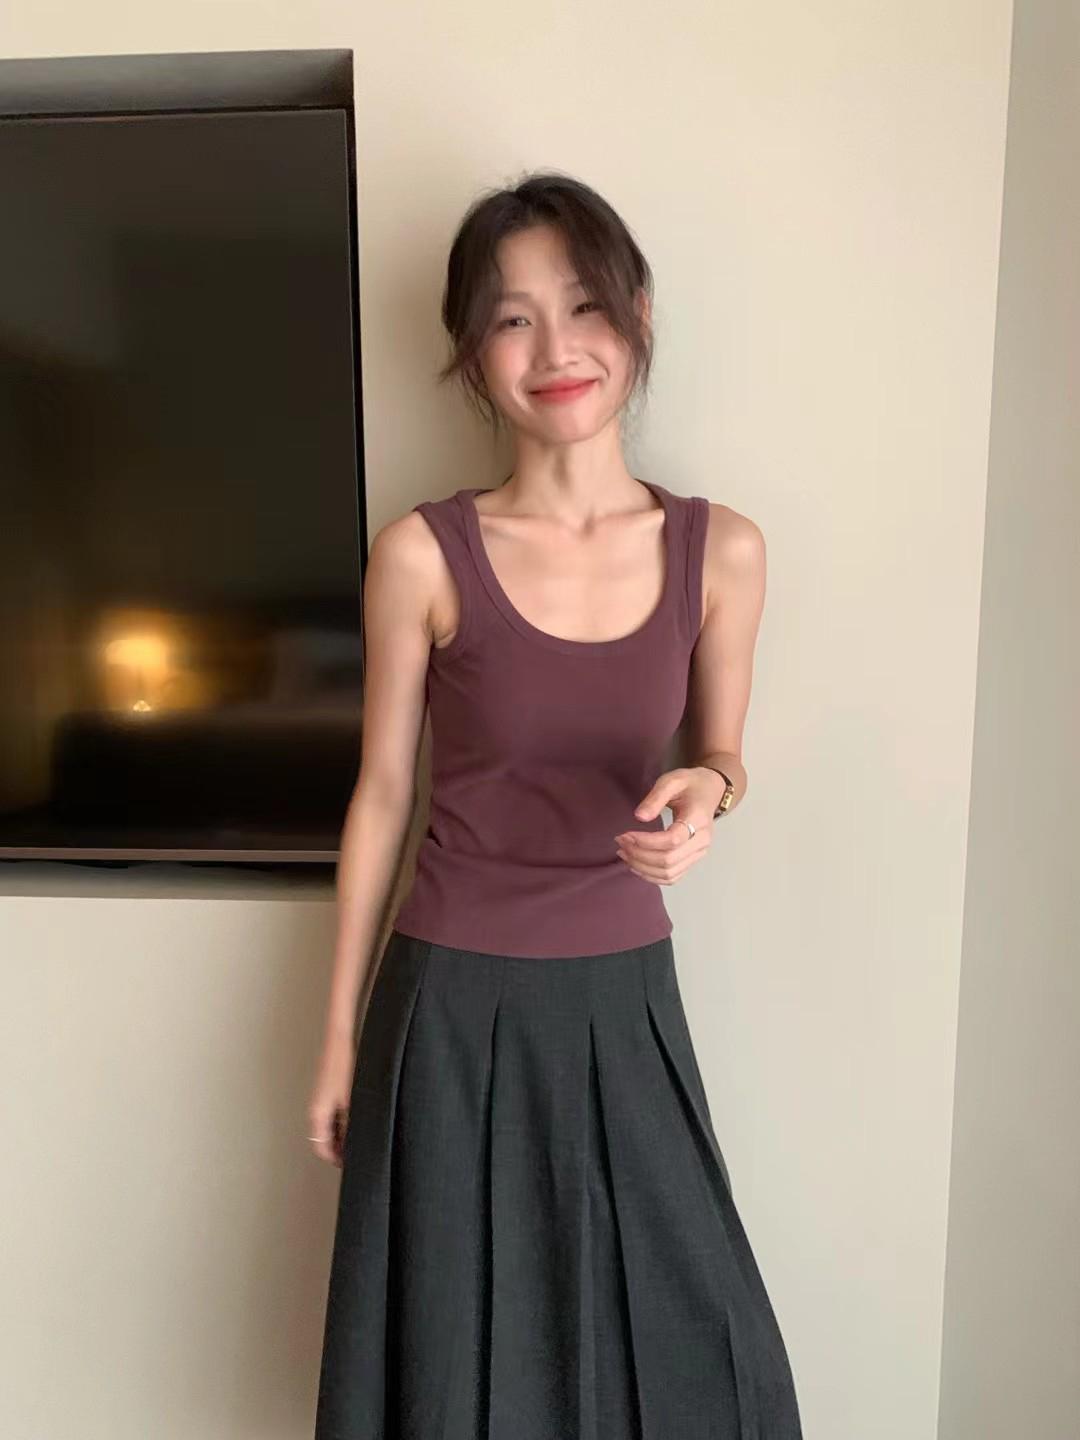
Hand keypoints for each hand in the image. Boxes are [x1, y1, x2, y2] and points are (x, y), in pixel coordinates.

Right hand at [308, 1030, 356, 1168]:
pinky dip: (341, 1124)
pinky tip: (356, 1120)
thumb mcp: (351, 1101)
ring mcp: (320, 1101)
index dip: (335, 1159)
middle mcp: (315, 1110)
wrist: (339, 1043)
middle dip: (339, 1149)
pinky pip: (331, 1116)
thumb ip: (350, 1126)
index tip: (350, 1164)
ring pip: (328, 1128)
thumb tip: (353, 1144)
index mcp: (318, 1115)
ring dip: (341, 1136)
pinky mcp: (326, 1093)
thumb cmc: (344, 1068)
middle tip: (357, 1153)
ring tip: (360, 1138)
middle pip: (323, 1140)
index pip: (321, 1148)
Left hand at [613, 766, 720, 884]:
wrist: (709, 791)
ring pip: (669, 873)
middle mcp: (702, 841)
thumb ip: (655, 797)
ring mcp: (699, 853)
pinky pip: (672, 877)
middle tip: (620, 843)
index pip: (672, 840)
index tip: (625, 834)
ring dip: (643, 868)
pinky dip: (652, 876)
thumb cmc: (690, 784)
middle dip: (639, 855)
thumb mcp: (672, 780)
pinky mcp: (692, 860)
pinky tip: (636, 865)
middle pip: (669, 861)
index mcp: (698, 819)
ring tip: (624, 854)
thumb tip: (639, 817)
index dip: (645, 842)